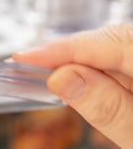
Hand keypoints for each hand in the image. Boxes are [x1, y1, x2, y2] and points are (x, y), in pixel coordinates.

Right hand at [13, 24, 132, 148]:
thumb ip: (106, 107)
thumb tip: (64, 79)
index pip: (111, 42)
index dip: (63, 48)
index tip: (26, 56)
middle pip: (113, 41)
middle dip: (70, 53)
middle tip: (26, 66)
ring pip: (117, 51)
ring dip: (83, 64)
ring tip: (47, 74)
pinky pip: (124, 65)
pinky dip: (101, 74)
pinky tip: (83, 82)